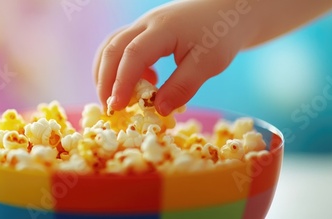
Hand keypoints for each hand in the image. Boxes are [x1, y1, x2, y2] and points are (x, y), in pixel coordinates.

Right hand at [94, 0, 251, 115]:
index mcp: (163, 28)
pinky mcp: (143, 32)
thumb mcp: (209, 63)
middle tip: (109, 109)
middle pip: (112, 49)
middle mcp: (146, 24)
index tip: (117, 107)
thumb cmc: (221, 35)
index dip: (121, 83)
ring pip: (111, 47)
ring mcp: (142, 26)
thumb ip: (183, 86)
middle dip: (105, 81)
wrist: (226, 10)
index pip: (133, 55)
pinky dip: (120, 68)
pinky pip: (120, 48)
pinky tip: (142, 83)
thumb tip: (159, 110)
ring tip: (114, 100)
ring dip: (106, 74)